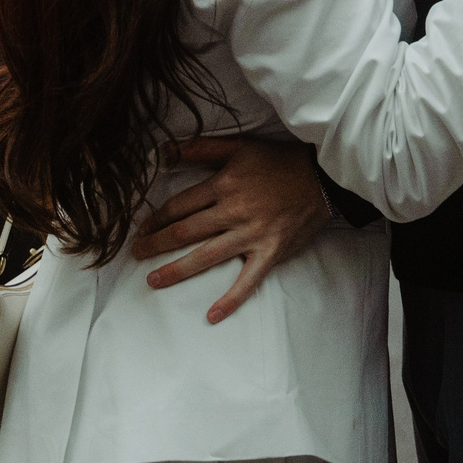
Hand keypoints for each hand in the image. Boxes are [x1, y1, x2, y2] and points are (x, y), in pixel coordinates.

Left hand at [131, 136, 330, 322]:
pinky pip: (249, 280)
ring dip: (177, 270)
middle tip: (137, 255)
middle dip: (156, 245)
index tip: (142, 228)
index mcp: (223, 185)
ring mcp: (252, 234)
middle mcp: (234, 211)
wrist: (325, 176)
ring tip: (153, 281)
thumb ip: (201, 148)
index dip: (156, 218)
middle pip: (185, 231)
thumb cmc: (281, 160)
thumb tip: (163, 151)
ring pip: (207, 256)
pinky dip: (231, 299)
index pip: (179, 205)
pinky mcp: (271, 252)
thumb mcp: (240, 146)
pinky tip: (212, 316)